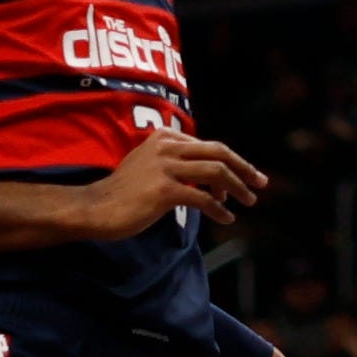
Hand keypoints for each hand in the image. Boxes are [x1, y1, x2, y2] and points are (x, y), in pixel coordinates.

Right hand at [75, 129, 264, 239]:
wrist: (94, 208)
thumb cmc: (124, 191)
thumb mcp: (150, 163)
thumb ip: (176, 160)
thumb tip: (211, 172)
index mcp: (166, 137)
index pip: (210, 146)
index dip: (232, 161)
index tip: (245, 176)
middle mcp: (167, 147)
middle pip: (219, 153)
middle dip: (244, 168)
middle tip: (261, 183)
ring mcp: (166, 167)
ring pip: (216, 172)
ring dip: (238, 188)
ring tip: (248, 201)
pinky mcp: (164, 191)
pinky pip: (202, 198)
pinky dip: (219, 209)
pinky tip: (226, 218)